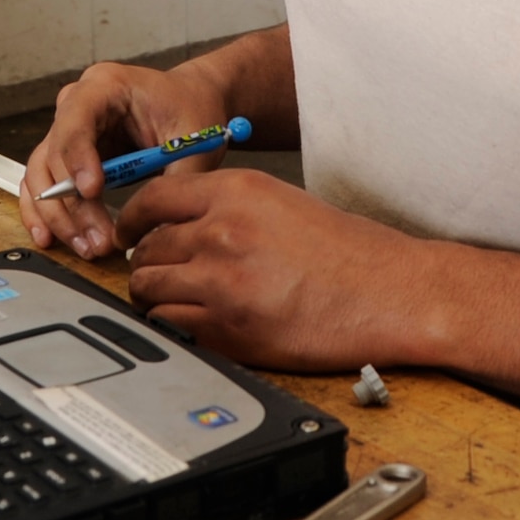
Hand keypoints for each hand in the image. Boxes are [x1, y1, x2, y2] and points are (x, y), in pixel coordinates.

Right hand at [19, 62, 228, 258]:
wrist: (191, 102)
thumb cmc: (190, 109)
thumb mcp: (193, 140)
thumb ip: (176, 181)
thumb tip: (158, 231)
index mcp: (105, 86)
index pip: (75, 120)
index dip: (78, 158)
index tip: (92, 191)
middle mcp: (76, 105)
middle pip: (54, 154)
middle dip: (73, 203)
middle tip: (99, 238)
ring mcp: (67, 131)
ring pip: (41, 175)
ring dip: (59, 216)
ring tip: (89, 246)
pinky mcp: (67, 157)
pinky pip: (42, 185)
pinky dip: (45, 213)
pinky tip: (52, 238)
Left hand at [118, 169, 436, 371]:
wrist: (391, 292)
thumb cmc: (350, 252)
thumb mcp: (282, 203)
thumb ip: (227, 209)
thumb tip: (178, 226)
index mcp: (236, 191)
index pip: (152, 200)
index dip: (131, 220)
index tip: (128, 233)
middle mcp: (222, 230)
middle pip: (145, 247)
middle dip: (144, 262)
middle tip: (154, 272)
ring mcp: (222, 281)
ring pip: (149, 288)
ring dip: (153, 296)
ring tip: (173, 299)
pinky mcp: (229, 328)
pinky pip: (171, 325)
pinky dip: (173, 326)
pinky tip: (193, 323)